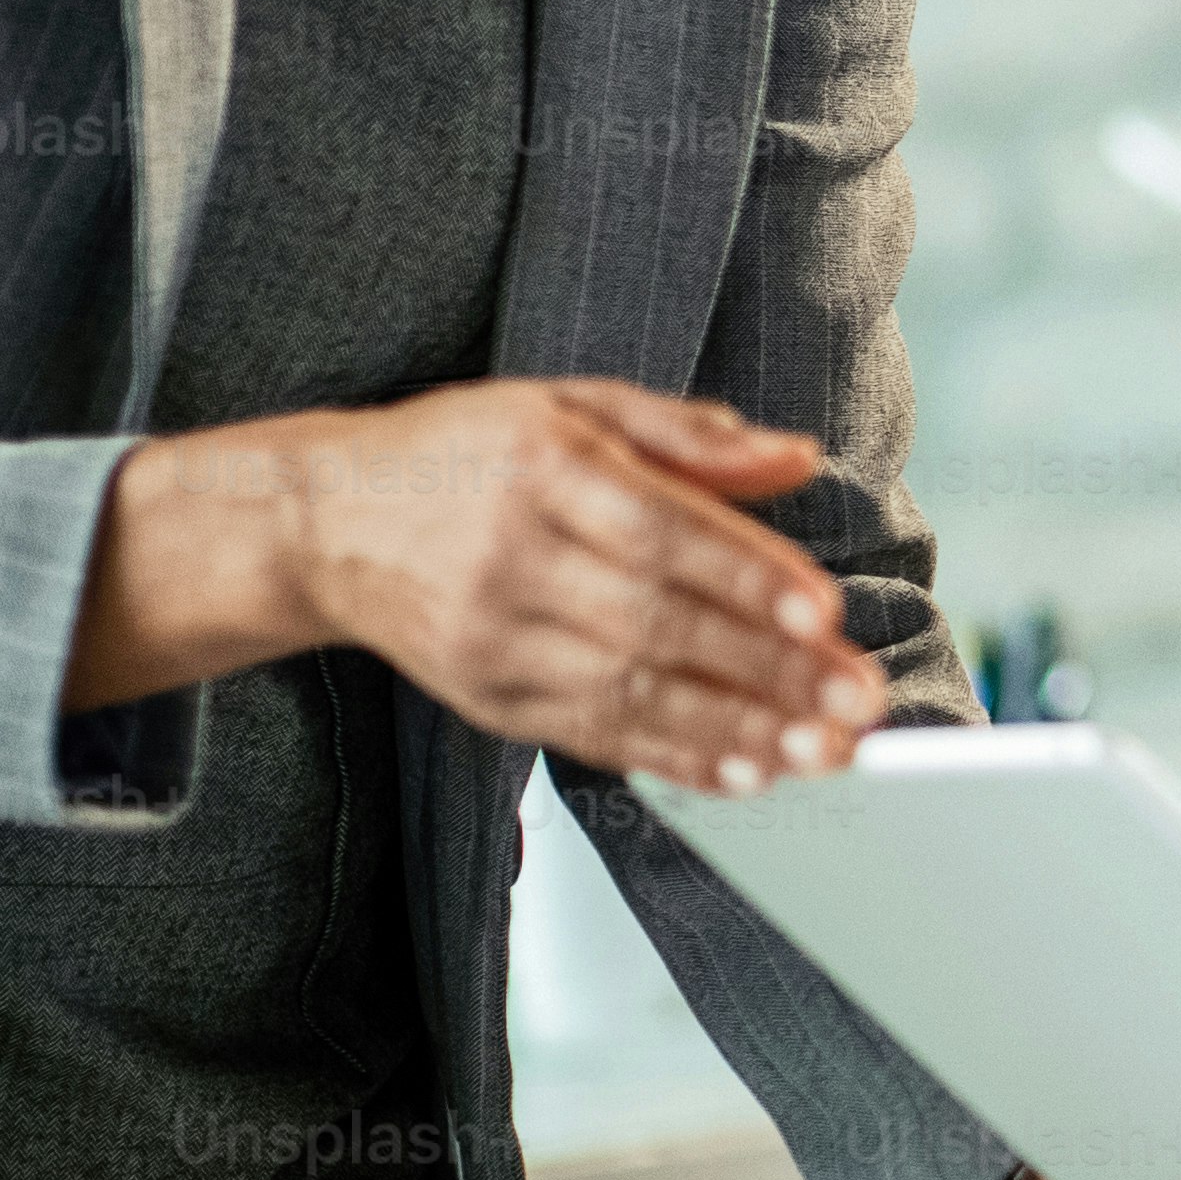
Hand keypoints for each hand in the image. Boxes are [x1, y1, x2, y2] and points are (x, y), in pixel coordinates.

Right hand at [79, 377, 888, 789]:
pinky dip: (675, 760)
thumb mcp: (570, 406)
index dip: (745, 576)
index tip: (823, 614)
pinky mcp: (488, 697)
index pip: (660, 530)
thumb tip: (798, 458)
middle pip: (656, 622)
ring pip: (630, 692)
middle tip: (854, 705)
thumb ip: (689, 435)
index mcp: (545, 469)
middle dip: (767, 671)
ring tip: (821, 753)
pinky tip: (745, 774)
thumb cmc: (464, 454)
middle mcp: (517, 557)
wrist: (325, 521)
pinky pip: (593, 736)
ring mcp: (498, 637)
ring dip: (737, 730)